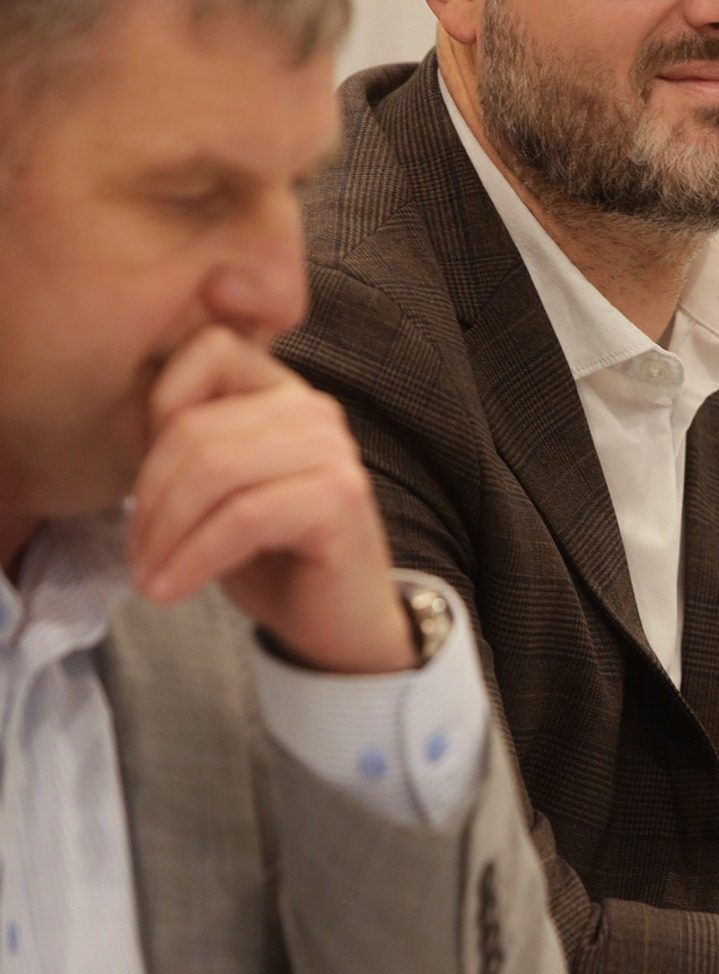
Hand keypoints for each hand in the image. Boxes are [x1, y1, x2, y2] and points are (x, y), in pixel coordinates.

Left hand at [128, 326, 413, 674]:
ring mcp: (332, 451)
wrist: (338, 624)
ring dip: (166, 532)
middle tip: (134, 553)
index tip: (142, 485)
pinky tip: (172, 590)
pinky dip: (194, 558)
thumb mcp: (218, 489)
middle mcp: (313, 409)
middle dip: (149, 496)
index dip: (158, 407)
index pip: (209, 350)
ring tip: (149, 576)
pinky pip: (242, 518)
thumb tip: (125, 418)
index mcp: (283, 391)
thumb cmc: (272, 556)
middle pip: (197, 426)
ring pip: (215, 470)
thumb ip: (191, 442)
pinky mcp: (338, 499)